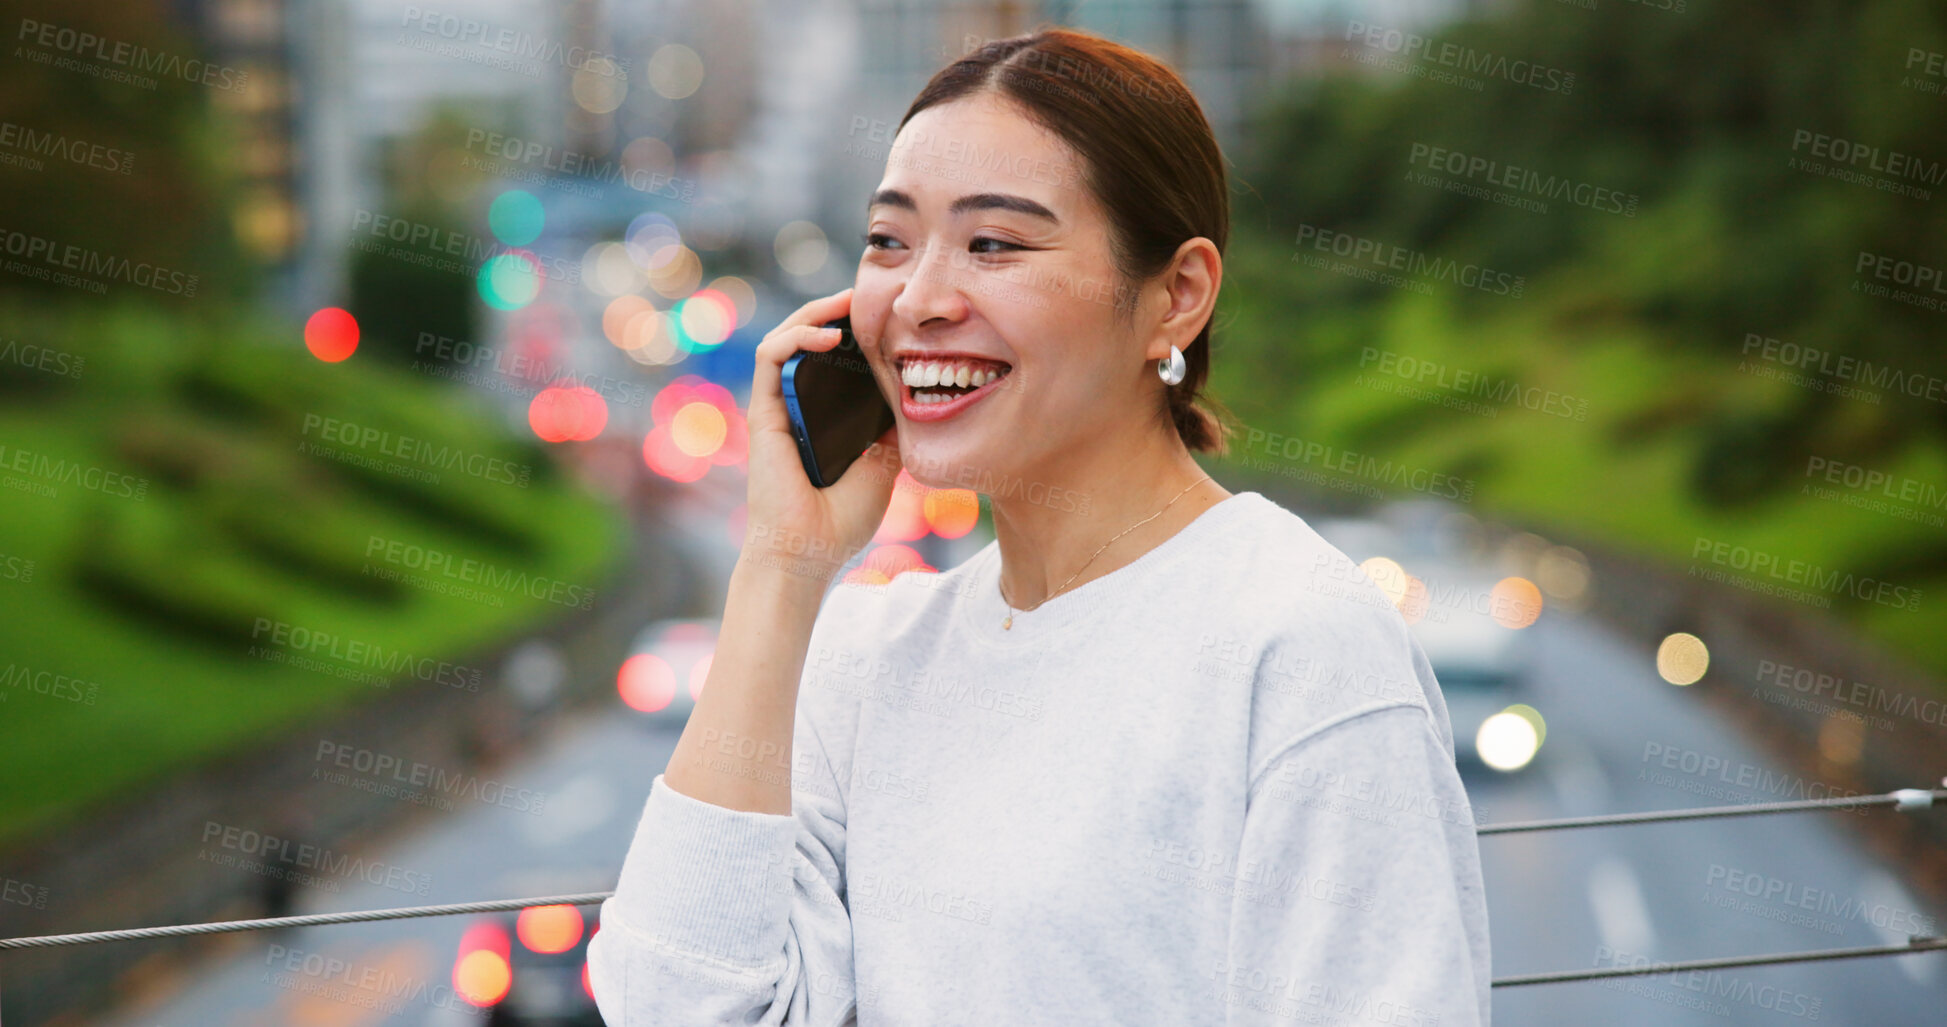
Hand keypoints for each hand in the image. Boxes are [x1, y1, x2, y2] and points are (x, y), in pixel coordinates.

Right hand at [742, 288, 902, 582]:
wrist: (808, 552)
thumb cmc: (841, 519)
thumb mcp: (885, 464)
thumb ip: (893, 428)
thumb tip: (921, 395)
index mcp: (821, 415)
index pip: (834, 359)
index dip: (856, 332)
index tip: (888, 316)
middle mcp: (796, 405)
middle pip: (810, 341)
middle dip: (837, 312)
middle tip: (869, 296)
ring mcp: (777, 406)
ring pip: (786, 338)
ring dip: (815, 313)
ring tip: (848, 302)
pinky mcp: (763, 412)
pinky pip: (771, 357)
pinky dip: (797, 336)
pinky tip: (828, 334)